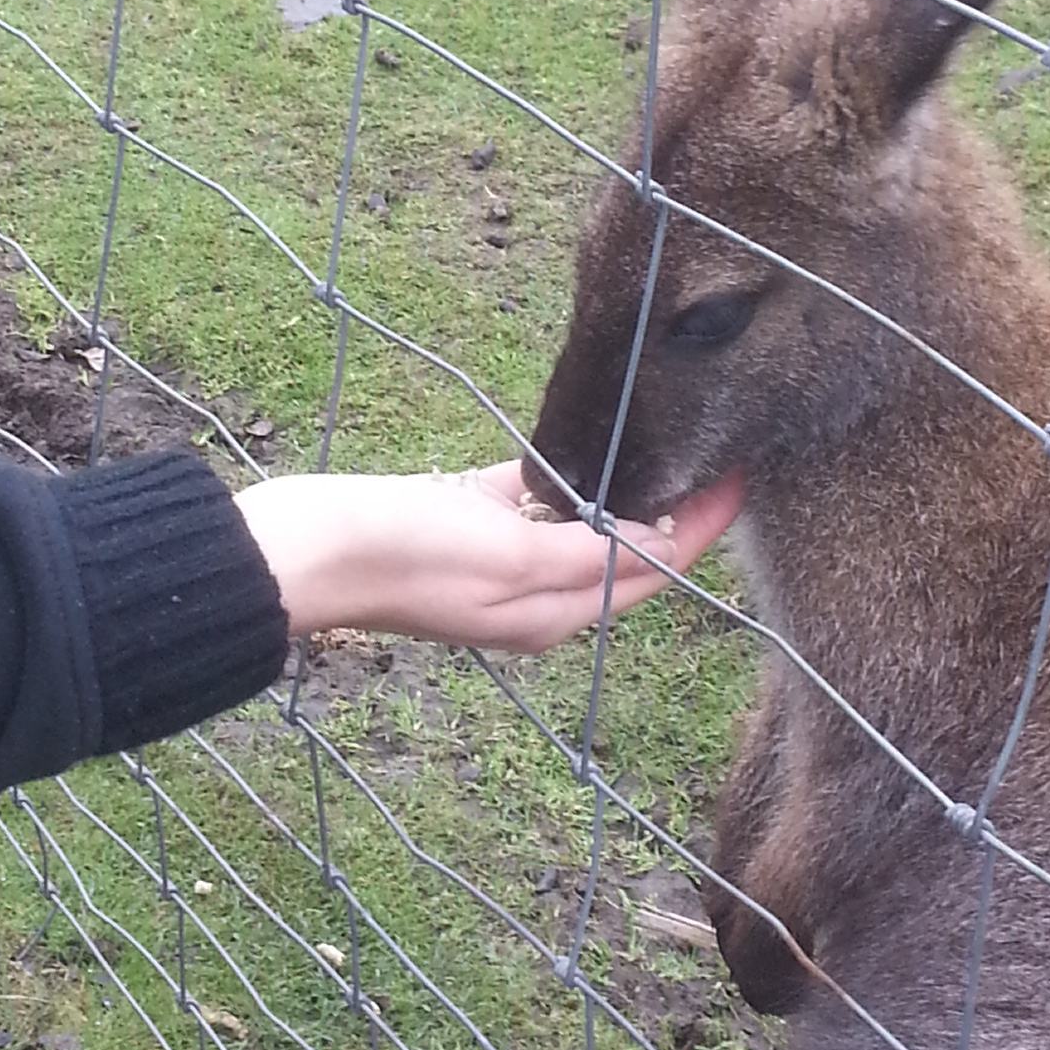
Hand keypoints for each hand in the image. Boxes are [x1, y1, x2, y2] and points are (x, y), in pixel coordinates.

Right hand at [234, 462, 742, 653]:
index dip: (702, 523)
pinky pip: (530, 498)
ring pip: (583, 524)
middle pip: (629, 550)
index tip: (744, 473)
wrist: (305, 551)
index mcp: (554, 612)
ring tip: (672, 437)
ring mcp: (497, 558)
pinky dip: (566, 475)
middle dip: (678, 508)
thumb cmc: (405, 553)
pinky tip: (586, 439)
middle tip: (724, 450)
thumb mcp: (511, 555)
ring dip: (628, 488)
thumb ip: (591, 553)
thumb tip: (664, 545)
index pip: (653, 567)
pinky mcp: (462, 519)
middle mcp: (535, 594)